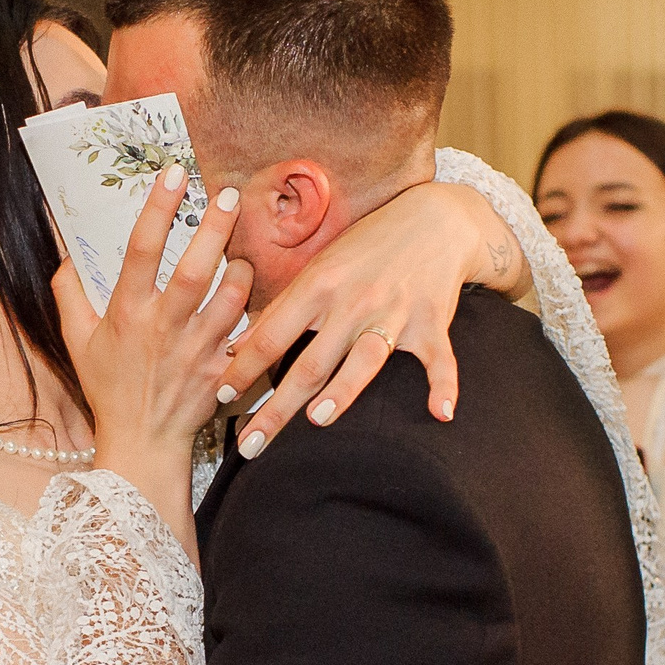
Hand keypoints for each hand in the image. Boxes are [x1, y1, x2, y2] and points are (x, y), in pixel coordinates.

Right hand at [54, 165, 251, 467]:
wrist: (142, 441)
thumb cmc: (109, 386)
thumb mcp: (77, 340)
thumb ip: (68, 294)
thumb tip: (66, 253)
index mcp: (127, 313)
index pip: (141, 249)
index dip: (158, 207)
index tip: (173, 173)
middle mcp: (164, 327)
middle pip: (195, 269)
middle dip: (214, 226)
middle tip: (228, 193)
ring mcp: (197, 349)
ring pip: (231, 297)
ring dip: (240, 268)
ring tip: (241, 252)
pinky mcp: (222, 369)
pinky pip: (247, 332)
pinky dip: (254, 311)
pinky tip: (253, 296)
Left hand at [217, 181, 525, 456]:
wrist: (434, 219)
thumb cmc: (366, 246)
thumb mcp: (317, 268)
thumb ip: (280, 309)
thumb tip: (235, 346)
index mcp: (318, 286)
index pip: (271, 335)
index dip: (243, 367)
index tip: (220, 396)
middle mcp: (353, 302)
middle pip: (310, 363)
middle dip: (278, 407)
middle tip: (251, 445)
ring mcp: (394, 313)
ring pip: (365, 360)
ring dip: (343, 391)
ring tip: (318, 420)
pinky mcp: (433, 323)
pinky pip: (438, 360)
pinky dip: (444, 387)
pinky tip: (441, 415)